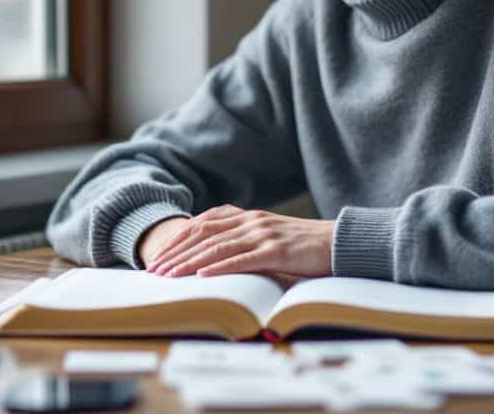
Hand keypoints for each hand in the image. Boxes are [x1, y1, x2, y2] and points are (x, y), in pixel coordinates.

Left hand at [145, 205, 334, 277]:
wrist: (339, 242)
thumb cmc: (302, 246)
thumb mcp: (268, 238)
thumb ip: (243, 241)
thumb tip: (213, 260)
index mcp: (246, 216)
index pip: (202, 224)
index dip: (177, 240)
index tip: (158, 257)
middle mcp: (251, 221)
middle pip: (203, 235)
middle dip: (175, 253)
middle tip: (154, 270)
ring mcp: (263, 234)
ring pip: (217, 247)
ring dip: (189, 263)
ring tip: (169, 276)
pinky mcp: (277, 251)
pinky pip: (243, 259)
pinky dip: (220, 268)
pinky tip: (202, 277)